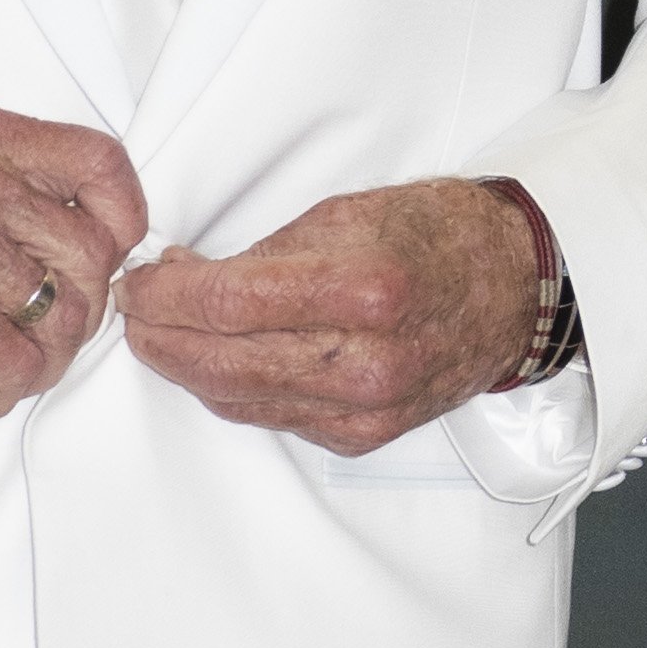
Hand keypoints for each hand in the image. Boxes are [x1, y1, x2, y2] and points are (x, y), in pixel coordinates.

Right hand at [0, 103, 146, 427]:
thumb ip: (21, 193)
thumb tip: (113, 242)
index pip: (101, 161)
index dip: (124, 218)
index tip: (106, 258)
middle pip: (92, 251)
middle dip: (78, 312)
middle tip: (38, 338)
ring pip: (64, 313)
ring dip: (41, 361)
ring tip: (1, 369)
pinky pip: (22, 361)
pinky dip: (5, 391)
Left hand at [116, 177, 540, 453]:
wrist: (512, 288)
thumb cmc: (438, 234)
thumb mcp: (350, 211)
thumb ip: (266, 252)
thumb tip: (187, 277)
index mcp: (363, 288)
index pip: (227, 303)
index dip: (164, 295)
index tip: (138, 281)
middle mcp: (365, 361)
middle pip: (220, 361)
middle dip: (160, 336)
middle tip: (134, 309)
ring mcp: (363, 409)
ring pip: (237, 399)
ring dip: (188, 366)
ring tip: (165, 331)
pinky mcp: (361, 435)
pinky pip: (272, 417)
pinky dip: (233, 389)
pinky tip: (218, 359)